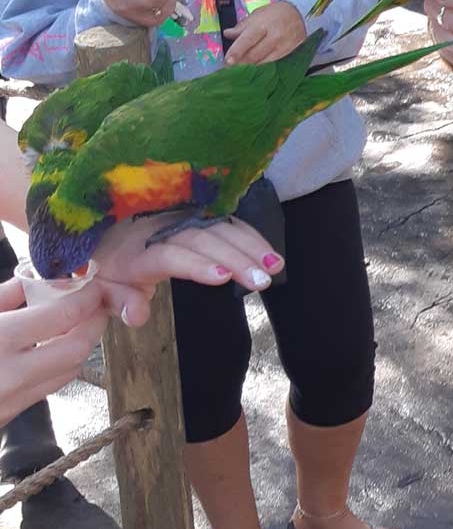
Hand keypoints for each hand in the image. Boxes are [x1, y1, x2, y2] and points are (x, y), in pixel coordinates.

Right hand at [0, 277, 107, 425]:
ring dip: (80, 346)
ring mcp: (13, 400)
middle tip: (94, 305)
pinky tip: (50, 350)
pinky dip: (59, 365)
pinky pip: (48, 386)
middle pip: (78, 348)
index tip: (92, 287)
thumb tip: (41, 281)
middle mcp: (13, 374)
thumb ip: (7, 296)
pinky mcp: (10, 415)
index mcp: (1, 339)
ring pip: (68, 371)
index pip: (64, 316)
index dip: (86, 298)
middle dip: (94, 323)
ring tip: (75, 325)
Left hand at [92, 215, 282, 323]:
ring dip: (250, 245)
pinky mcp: (194, 213)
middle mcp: (160, 228)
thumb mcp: (102, 290)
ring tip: (275, 266)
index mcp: (136, 251)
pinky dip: (249, 235)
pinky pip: (224, 220)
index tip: (223, 279)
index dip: (196, 265)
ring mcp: (179, 217)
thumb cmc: (106, 267)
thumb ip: (119, 303)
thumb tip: (138, 315)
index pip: (170, 255)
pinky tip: (269, 252)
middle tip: (263, 279)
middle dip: (236, 258)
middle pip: (203, 239)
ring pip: (218, 227)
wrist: (101, 228)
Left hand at [223, 0, 306, 66]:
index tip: (227, 61)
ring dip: (250, 66)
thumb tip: (227, 34)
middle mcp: (273, 36)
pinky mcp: (287, 53)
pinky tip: (254, 66)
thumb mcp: (257, 14)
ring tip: (240, 68)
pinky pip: (271, 62)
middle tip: (230, 67)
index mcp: (262, 24)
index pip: (246, 41)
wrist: (299, 14)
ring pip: (263, 61)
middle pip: (254, 54)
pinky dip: (261, 65)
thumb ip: (242, 26)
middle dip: (240, 63)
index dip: (236, 52)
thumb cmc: (275, 13)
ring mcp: (282, 46)